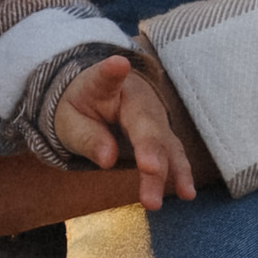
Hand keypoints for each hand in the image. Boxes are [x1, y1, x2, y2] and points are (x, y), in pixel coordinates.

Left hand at [48, 54, 197, 211]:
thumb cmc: (81, 107)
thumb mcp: (69, 121)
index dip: (113, 71)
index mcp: (106, 85)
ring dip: (168, 170)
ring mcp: (155, 116)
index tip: (118, 64)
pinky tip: (187, 192)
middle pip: (146, 126)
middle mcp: (139, 98)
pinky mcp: (163, 135)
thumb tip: (108, 159)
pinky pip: (173, 153)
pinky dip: (180, 172)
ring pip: (165, 143)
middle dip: (151, 151)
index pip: (108, 78)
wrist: (98, 96)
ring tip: (174, 193)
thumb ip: (87, 138)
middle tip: (150, 171)